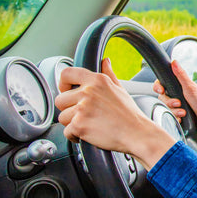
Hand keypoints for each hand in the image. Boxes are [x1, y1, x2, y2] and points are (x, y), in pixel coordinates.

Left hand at [56, 58, 175, 169]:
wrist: (136, 133)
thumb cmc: (129, 114)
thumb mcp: (120, 89)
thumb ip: (108, 74)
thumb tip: (105, 62)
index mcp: (97, 80)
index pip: (67, 74)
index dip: (63, 84)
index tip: (66, 91)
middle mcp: (88, 92)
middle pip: (60, 99)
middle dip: (68, 109)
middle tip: (84, 115)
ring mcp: (82, 108)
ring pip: (62, 117)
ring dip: (72, 123)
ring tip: (90, 124)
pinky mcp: (79, 125)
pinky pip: (66, 132)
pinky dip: (75, 136)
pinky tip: (89, 133)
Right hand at [153, 60, 196, 125]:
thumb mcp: (190, 87)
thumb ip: (181, 75)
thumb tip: (174, 62)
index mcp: (177, 86)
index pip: (161, 84)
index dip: (158, 87)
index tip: (161, 90)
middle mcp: (175, 94)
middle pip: (162, 98)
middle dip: (170, 102)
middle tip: (178, 103)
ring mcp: (176, 104)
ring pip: (166, 108)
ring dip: (174, 111)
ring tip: (183, 112)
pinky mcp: (177, 113)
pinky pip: (170, 116)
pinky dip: (176, 117)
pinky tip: (182, 117)